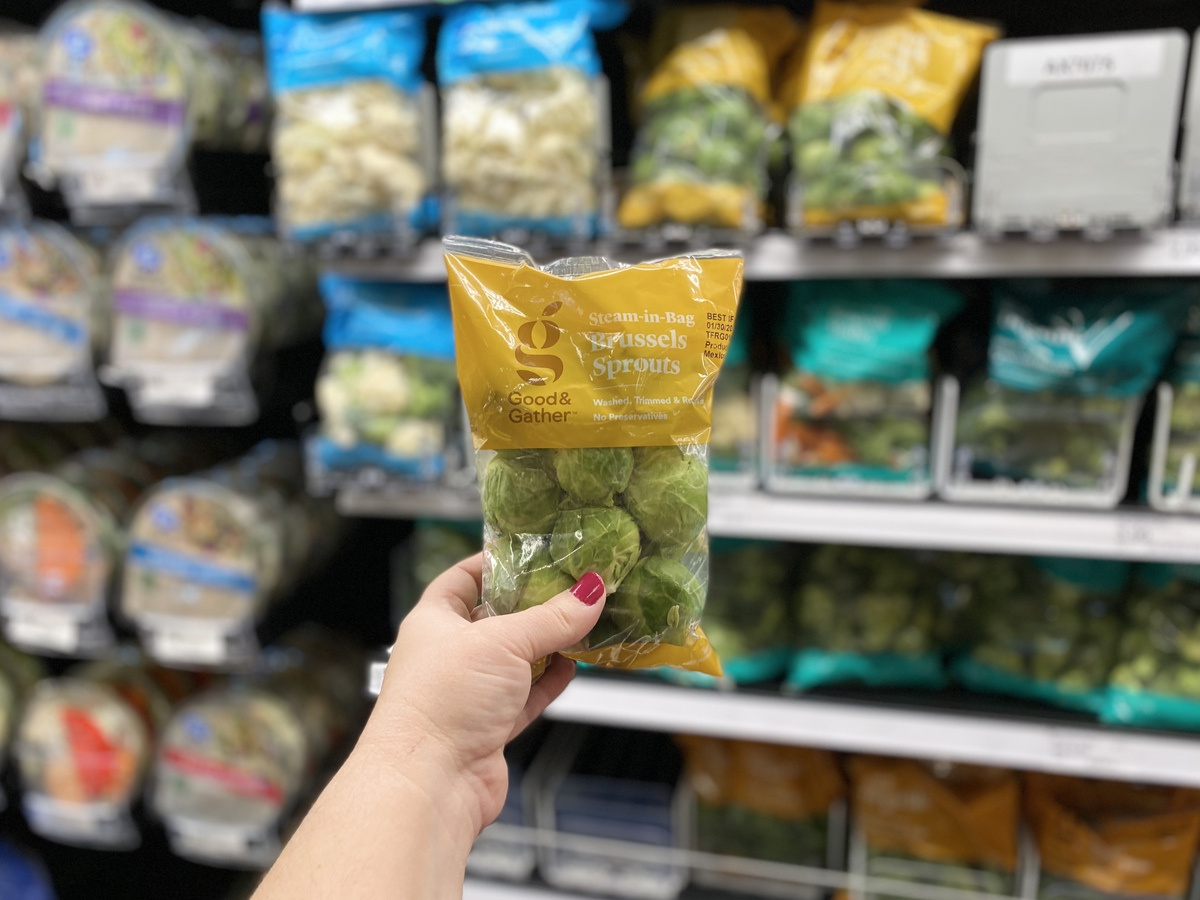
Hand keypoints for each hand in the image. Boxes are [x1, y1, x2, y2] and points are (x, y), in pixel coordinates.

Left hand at [359, 553, 605, 838]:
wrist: (428, 783)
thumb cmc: (440, 702)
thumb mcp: (503, 643)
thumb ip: (551, 618)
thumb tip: (590, 592)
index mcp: (434, 620)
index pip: (466, 577)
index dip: (497, 561)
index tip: (534, 550)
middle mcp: (448, 654)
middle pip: (497, 618)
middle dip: (534, 604)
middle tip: (573, 585)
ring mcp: (468, 693)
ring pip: (515, 659)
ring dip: (547, 644)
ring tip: (583, 622)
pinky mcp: (488, 728)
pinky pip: (525, 696)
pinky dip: (548, 682)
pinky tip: (571, 667)